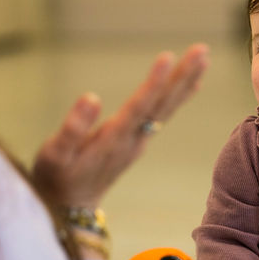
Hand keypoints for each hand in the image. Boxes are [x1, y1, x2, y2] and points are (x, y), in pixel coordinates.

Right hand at [31, 44, 208, 208]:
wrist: (71, 208)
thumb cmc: (57, 178)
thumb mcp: (55, 155)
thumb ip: (72, 129)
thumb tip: (91, 97)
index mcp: (112, 139)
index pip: (138, 106)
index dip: (153, 82)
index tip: (168, 57)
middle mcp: (132, 139)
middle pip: (161, 104)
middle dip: (182, 77)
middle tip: (202, 50)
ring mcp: (138, 141)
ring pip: (166, 107)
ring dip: (185, 82)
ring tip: (203, 57)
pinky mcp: (137, 141)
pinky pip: (163, 114)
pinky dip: (179, 97)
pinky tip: (192, 84)